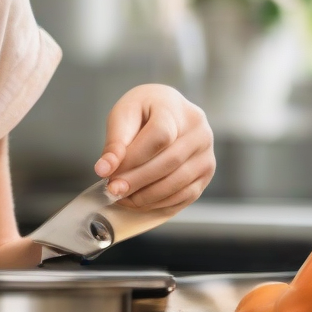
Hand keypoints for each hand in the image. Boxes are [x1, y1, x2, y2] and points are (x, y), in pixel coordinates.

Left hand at [94, 84, 213, 212]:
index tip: (109, 173)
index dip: (134, 158)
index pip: (160, 136)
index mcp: (175, 108)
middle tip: (113, 190)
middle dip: (138, 180)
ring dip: (148, 196)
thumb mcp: (123, 114)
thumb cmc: (143, 111)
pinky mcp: (207, 173)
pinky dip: (161, 203)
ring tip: (122, 197)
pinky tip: (139, 202)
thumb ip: (115, 142)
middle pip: (170, 161)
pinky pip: (186, 195)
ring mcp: (207, 153)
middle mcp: (199, 131)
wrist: (167, 109)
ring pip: (179, 182)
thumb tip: (103, 169)